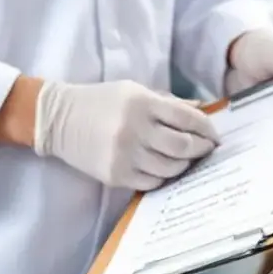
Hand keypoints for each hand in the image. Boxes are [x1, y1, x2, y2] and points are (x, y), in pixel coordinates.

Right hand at [33, 80, 219, 190]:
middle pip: (183, 147)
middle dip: (201, 149)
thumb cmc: (102, 101)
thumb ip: (169, 102)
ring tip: (185, 159)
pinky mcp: (115, 175)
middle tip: (206, 149)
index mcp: (142, 104)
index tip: (215, 135)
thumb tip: (202, 112)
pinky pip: (152, 182)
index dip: (207, 129)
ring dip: (184, 164)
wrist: (58, 119)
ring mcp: (124, 155)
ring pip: (171, 168)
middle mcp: (135, 130)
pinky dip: (163, 176)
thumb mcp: (135, 91)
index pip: (188, 119)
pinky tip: (163, 168)